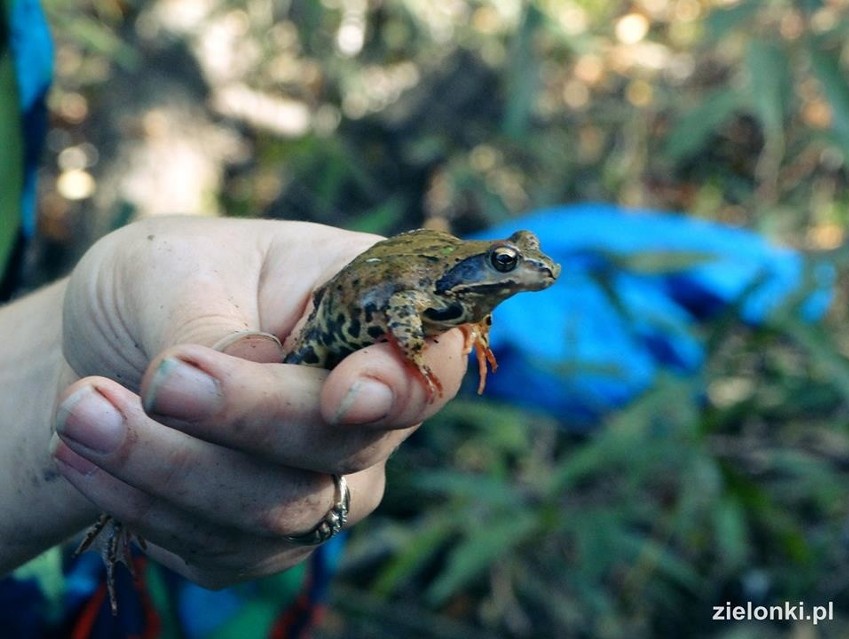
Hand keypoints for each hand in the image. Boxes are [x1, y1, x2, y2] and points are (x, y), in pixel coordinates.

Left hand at [51, 216, 467, 586]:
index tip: (339, 396)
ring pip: (284, 511)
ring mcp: (325, 475)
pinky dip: (148, 509)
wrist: (110, 349)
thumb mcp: (173, 267)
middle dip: (245, 421)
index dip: (401, 386)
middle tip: (157, 382)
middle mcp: (366, 404)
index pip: (429, 358)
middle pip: (346, 445)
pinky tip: (90, 455)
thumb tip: (250, 372)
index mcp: (368, 309)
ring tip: (84, 411)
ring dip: (174, 471)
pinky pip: (225, 551)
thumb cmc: (162, 281)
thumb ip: (216, 323)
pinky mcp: (268, 533)